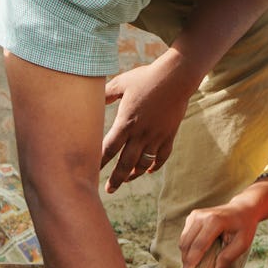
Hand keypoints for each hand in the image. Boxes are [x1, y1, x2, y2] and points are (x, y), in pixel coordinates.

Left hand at [101, 50, 195, 191]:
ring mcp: (157, 136)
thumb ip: (106, 93)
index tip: (91, 172)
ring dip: (134, 174)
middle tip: (109, 190)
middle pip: (126, 163)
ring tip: (126, 180)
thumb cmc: (147, 78)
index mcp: (126, 123)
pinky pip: (162, 156)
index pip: (109, 149)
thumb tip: (95, 98)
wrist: (176, 78)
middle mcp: (141, 134)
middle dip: (116, 179)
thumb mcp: (122, 83)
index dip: (99, 162)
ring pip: (144, 163)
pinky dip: (155, 165)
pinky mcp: (169, 135)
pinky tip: (149, 170)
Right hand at [179, 202, 260, 267]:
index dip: (191, 263)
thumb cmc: (244, 226)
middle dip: (186, 261)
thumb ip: (227, 259)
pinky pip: (185, 236)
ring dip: (185, 255)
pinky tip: (196, 253)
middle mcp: (201, 216)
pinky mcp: (192, 216)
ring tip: (193, 266)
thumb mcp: (242, 244)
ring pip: (183, 240)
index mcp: (214, 221)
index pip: (198, 246)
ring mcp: (195, 215)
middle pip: (187, 244)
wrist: (243, 208)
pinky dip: (187, 247)